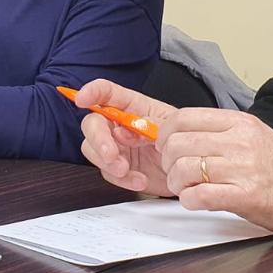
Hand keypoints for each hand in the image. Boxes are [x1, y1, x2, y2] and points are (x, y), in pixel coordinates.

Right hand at [76, 79, 177, 195]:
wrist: (191, 172)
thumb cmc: (183, 142)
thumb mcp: (174, 128)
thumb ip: (151, 124)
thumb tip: (128, 128)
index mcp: (133, 106)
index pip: (107, 92)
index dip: (92, 92)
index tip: (82, 99)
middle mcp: (119, 123)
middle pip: (92, 122)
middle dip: (98, 138)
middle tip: (111, 155)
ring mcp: (116, 146)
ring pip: (91, 148)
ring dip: (106, 161)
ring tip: (126, 169)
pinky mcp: (116, 167)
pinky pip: (106, 172)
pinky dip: (121, 179)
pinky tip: (139, 180)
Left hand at [159, 109, 272, 239]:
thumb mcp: (252, 134)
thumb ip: (219, 131)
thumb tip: (180, 133)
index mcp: (239, 122)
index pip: (184, 117)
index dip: (164, 132)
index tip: (163, 145)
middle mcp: (239, 141)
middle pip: (179, 143)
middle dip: (167, 161)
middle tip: (173, 170)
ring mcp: (242, 168)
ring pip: (185, 169)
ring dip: (176, 182)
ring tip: (183, 188)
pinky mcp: (245, 195)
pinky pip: (200, 195)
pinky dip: (189, 200)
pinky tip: (193, 200)